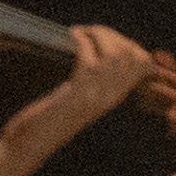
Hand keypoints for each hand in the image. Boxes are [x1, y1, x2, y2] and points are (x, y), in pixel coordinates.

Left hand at [0, 22, 158, 158]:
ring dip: (99, 35)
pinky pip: (89, 60)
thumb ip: (93, 78)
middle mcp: (110, 97)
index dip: (129, 43)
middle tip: (92, 32)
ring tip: (83, 32)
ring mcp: (95, 97)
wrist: (32, 143)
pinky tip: (74, 36)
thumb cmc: (49, 117)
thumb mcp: (80, 96)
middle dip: (113, 35)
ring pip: (114, 55)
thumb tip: (99, 50)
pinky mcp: (77, 95)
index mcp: (113, 96)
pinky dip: (83, 41)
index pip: (142, 64)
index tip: (108, 36)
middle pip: (130, 56)